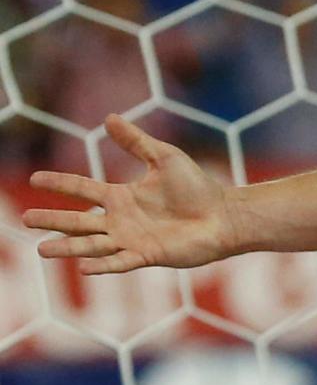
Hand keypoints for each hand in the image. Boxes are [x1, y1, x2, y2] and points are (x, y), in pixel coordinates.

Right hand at [23, 114, 243, 273]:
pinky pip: (120, 262)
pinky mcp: (148, 255)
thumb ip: (136, 142)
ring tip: (42, 250)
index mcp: (122, 197)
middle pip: (79, 221)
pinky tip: (83, 266)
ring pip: (92, 245)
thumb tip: (109, 117)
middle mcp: (121, 220)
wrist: (224, 214)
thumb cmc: (198, 187)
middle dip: (53, 220)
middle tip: (24, 219)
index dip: (59, 184)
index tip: (34, 179)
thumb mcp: (164, 158)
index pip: (82, 189)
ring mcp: (132, 240)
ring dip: (68, 248)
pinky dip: (103, 265)